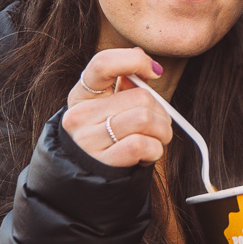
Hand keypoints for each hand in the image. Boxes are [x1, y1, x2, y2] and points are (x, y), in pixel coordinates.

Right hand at [59, 48, 169, 167]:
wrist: (88, 182)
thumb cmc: (107, 140)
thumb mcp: (108, 110)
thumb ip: (125, 85)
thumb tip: (148, 64)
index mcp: (82, 95)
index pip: (103, 63)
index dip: (134, 61)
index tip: (154, 72)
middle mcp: (79, 115)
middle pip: (141, 97)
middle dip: (161, 113)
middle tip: (156, 126)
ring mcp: (88, 140)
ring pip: (145, 120)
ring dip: (162, 133)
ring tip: (153, 141)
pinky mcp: (102, 162)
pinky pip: (143, 145)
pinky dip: (155, 151)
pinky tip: (145, 156)